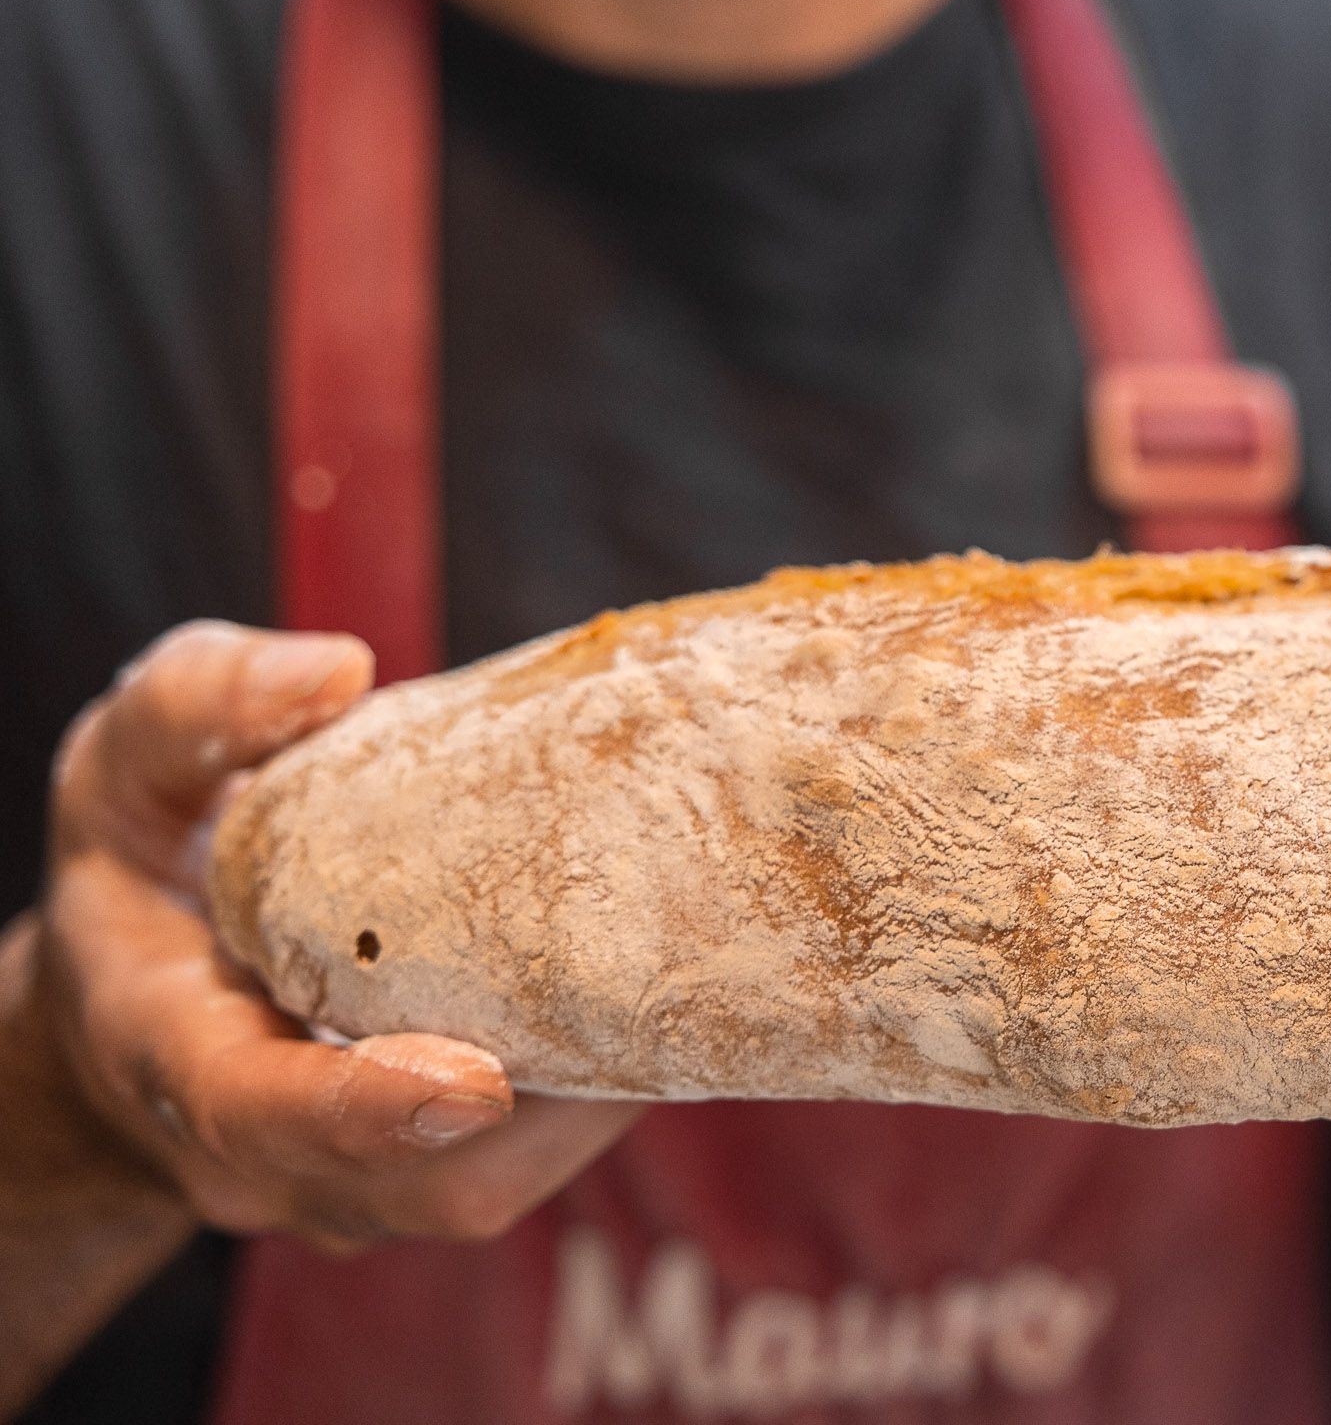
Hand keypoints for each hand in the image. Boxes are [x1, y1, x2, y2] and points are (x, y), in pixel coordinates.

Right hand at [37, 622, 639, 1250]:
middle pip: (420, 1182)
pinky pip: (522, 1162)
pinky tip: (657, 996)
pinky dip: (595, 1097)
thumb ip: (202, 707)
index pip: (263, 1116)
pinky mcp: (421, 1174)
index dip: (369, 1111)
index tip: (476, 1083)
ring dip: (594, 1103)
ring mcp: (351, 1183)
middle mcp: (266, 1154)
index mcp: (173, 1056)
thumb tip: (338, 669)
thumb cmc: (144, 857)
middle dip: (546, 1112)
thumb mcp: (129, 766)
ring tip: (678, 978)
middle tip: (656, 992)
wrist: (142, 978)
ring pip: (493, 1182)